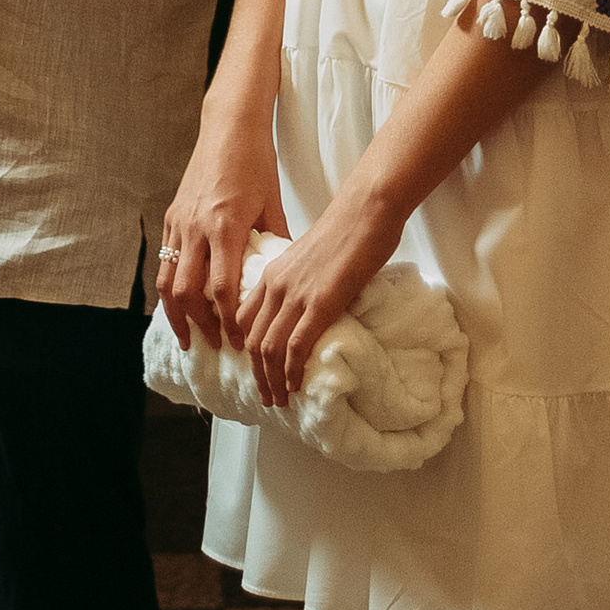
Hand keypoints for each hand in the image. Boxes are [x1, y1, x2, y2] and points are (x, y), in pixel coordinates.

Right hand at [158, 111, 285, 353]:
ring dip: (176, 314)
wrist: (227, 128)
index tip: (238, 341)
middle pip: (188, 292)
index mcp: (225, 226)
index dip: (227, 320)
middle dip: (200, 325)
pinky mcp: (171, 216)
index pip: (221, 288)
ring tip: (188, 336)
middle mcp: (197, 227)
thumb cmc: (255, 163)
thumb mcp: (272, 204)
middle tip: (216, 346)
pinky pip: (165, 260)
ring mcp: (179, 222)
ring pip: (168, 281)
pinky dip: (169, 288)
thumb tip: (282, 276)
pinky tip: (178, 305)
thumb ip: (274, 242)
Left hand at [234, 188, 403, 406]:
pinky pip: (296, 345)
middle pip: (252, 339)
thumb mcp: (310, 258)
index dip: (245, 349)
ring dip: (271, 379)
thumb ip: (302, 282)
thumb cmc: (347, 229)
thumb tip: (310, 307)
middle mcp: (275, 285)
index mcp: (271, 273)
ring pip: (269, 348)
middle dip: (256, 373)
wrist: (366, 210)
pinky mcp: (321, 302)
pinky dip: (292, 370)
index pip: (244, 318)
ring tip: (278, 399)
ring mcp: (296, 295)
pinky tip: (295, 385)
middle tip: (265, 395)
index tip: (255, 369)